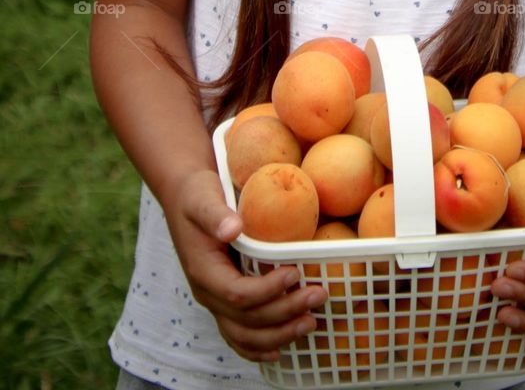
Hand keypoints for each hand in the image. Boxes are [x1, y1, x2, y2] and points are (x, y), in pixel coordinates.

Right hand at [162, 169, 327, 363]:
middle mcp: (207, 293)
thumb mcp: (202, 198)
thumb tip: (233, 228)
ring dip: (278, 334)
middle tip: (318, 295)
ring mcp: (215, 300)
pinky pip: (238, 335)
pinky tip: (281, 349)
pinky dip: (259, 346)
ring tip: (311, 323)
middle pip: (246, 319)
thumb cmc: (196, 195)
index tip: (295, 273)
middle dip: (284, 312)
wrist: (184, 198)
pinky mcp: (223, 301)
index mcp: (203, 271)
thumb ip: (215, 215)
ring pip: (244, 335)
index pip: (237, 294)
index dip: (268, 290)